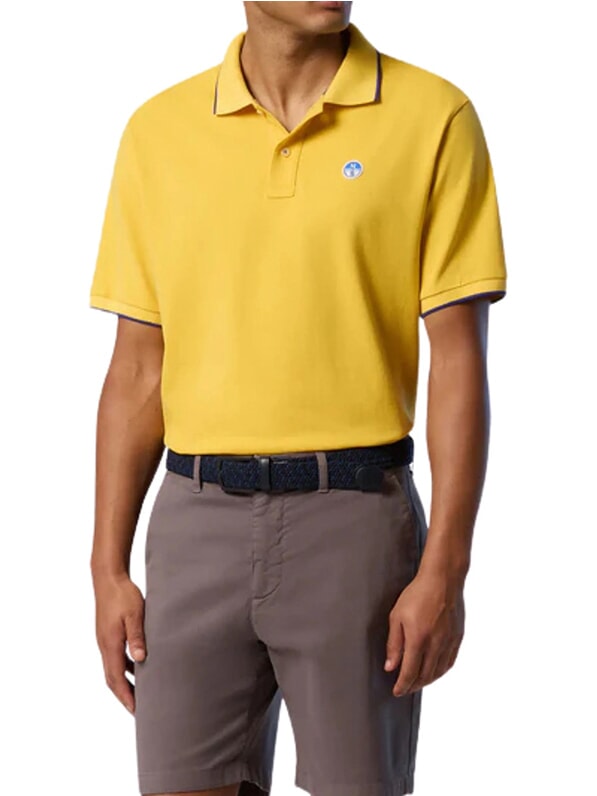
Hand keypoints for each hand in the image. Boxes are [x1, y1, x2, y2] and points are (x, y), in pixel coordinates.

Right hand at [93, 572, 145, 713]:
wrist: (108, 578)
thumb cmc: (123, 595)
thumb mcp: (135, 614)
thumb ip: (137, 636)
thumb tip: (141, 659)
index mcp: (110, 644)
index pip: (117, 678)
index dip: (126, 696)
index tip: (136, 711)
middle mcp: (105, 646)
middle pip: (112, 679)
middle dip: (124, 696)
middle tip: (138, 710)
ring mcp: (105, 641)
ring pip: (113, 670)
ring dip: (124, 684)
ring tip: (139, 694)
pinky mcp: (108, 635)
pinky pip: (115, 659)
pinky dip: (124, 669)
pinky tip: (137, 668)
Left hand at [384, 570, 464, 695]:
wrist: (443, 580)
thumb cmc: (418, 594)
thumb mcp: (397, 616)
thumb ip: (394, 644)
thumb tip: (390, 667)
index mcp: (418, 639)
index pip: (410, 672)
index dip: (402, 685)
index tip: (397, 691)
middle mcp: (436, 644)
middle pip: (425, 676)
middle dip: (413, 685)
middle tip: (405, 688)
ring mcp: (449, 642)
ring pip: (438, 672)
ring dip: (427, 681)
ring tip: (417, 681)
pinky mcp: (458, 638)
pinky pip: (449, 662)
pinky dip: (440, 671)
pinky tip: (434, 670)